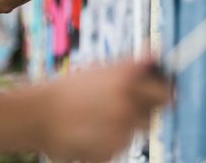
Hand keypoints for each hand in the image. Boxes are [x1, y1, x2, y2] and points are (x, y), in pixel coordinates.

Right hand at [35, 59, 171, 161]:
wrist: (38, 115)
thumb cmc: (68, 89)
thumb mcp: (100, 69)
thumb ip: (131, 65)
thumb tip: (156, 53)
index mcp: (126, 78)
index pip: (166, 92)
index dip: (164, 92)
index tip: (162, 93)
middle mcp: (127, 104)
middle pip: (155, 113)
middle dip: (143, 109)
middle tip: (118, 105)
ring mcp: (120, 130)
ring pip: (137, 131)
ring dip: (125, 126)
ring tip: (97, 117)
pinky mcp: (111, 152)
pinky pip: (121, 147)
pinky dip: (110, 142)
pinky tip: (90, 131)